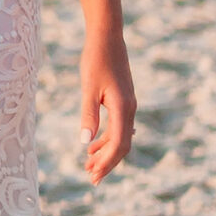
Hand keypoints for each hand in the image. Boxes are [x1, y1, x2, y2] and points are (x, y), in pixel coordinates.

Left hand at [81, 34, 134, 184]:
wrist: (107, 37)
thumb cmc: (96, 60)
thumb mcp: (88, 88)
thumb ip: (88, 115)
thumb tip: (85, 142)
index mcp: (123, 108)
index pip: (118, 144)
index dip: (106, 162)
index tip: (92, 175)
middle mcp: (130, 109)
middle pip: (122, 145)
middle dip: (107, 162)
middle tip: (90, 177)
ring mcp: (128, 104)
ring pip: (121, 136)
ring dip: (105, 151)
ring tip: (88, 162)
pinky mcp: (123, 100)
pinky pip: (119, 126)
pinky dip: (108, 138)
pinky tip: (95, 143)